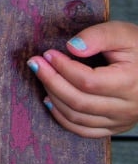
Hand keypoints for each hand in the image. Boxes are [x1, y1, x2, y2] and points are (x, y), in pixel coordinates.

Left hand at [29, 20, 137, 136]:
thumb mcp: (122, 33)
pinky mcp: (116, 126)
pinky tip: (50, 101)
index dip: (63, 67)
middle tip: (35, 63)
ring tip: (41, 76)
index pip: (87, 81)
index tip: (47, 53)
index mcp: (131, 83)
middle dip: (51, 81)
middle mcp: (128, 107)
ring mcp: (122, 120)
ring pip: (78, 117)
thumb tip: (71, 47)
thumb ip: (97, 36)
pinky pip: (85, 131)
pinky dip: (63, 118)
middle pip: (79, 101)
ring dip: (53, 97)